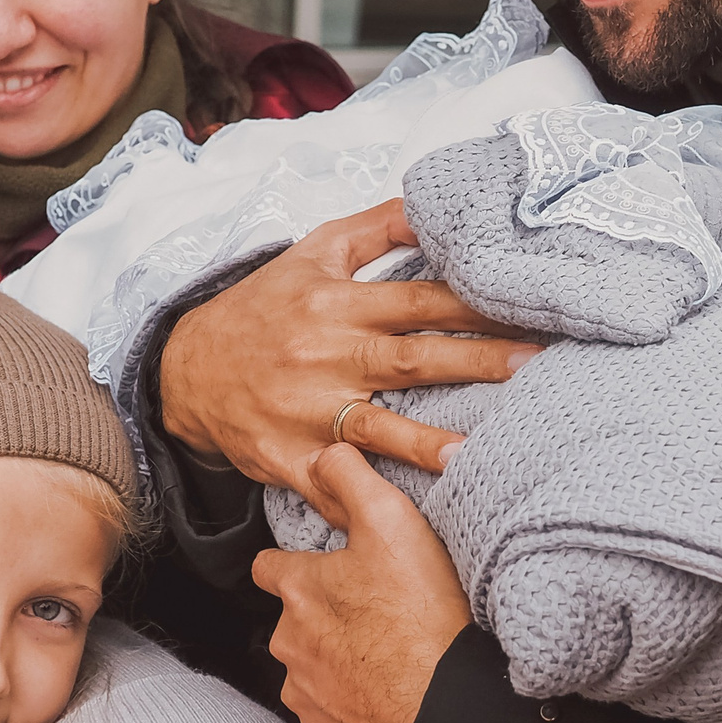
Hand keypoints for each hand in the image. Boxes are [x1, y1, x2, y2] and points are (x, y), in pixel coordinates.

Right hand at [159, 200, 539, 486]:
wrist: (185, 371)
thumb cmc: (259, 310)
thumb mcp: (309, 254)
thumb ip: (375, 229)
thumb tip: (431, 205)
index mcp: (337, 306)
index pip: (418, 300)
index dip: (474, 301)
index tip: (529, 305)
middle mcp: (327, 356)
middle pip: (411, 359)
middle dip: (476, 361)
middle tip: (536, 363)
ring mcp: (307, 411)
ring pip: (376, 428)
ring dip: (426, 443)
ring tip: (476, 452)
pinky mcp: (288, 457)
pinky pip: (332, 481)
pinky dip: (363, 497)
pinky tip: (403, 516)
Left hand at [251, 443, 469, 722]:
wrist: (448, 703)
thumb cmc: (421, 613)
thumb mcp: (391, 521)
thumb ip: (351, 477)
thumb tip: (325, 451)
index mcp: (297, 590)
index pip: (269, 566)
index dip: (297, 563)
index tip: (326, 567)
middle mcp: (288, 642)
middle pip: (293, 620)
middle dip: (324, 616)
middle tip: (376, 612)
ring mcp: (305, 692)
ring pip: (310, 667)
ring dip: (337, 660)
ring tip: (386, 653)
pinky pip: (329, 712)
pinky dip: (350, 703)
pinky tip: (385, 690)